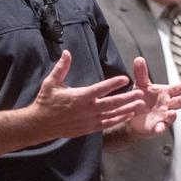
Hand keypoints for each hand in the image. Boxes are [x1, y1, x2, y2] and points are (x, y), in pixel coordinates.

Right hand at [32, 50, 146, 136]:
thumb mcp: (51, 83)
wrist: (40, 124)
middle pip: (112, 104)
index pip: (100, 89)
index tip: (125, 78)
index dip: (113, 83)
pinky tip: (128, 115)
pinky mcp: (89, 128)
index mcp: (80, 97)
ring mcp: (89, 120)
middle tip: (140, 94)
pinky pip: (107, 124)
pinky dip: (118, 119)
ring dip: (127, 110)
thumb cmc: (46, 101)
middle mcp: (87, 110)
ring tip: (140, 105)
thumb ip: (61, 68)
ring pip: (112, 115)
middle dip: (127, 98)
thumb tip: (67, 52)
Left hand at [127, 56, 180, 136]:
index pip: (176, 90)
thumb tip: (138, 59)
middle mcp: (167, 105)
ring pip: (171, 116)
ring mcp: (163, 117)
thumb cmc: (141, 99)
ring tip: (172, 113)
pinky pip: (160, 128)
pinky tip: (159, 129)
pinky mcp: (156, 127)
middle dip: (180, 101)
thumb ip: (141, 73)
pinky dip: (160, 129)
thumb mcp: (141, 85)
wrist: (133, 116)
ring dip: (172, 115)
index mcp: (165, 93)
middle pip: (177, 103)